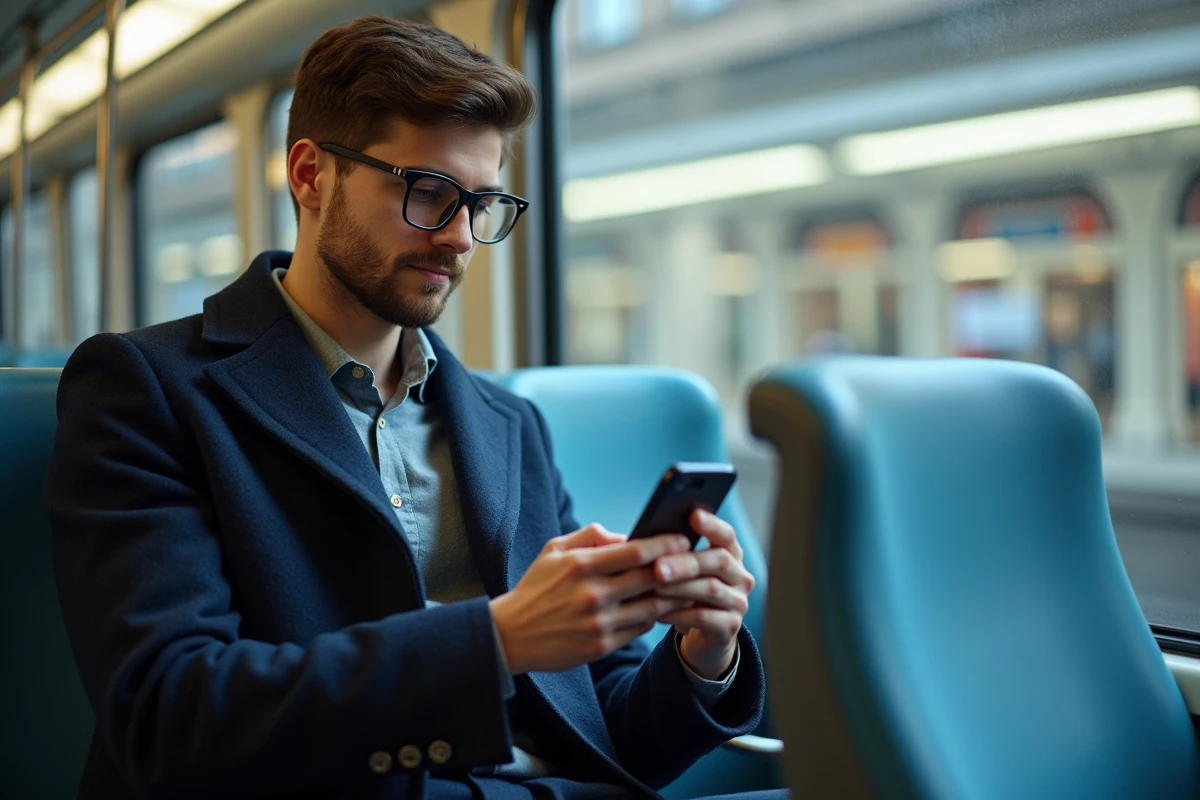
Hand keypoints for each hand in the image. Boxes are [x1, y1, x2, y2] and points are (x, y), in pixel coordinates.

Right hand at [489, 523, 694, 674]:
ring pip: (651, 607)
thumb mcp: (553, 551)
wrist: (510, 635)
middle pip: (650, 578)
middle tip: (695, 561)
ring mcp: (598, 623)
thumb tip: (626, 534)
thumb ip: (590, 536)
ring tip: (687, 586)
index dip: (664, 544)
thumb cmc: (536, 587)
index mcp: (580, 565)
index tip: (683, 538)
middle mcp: (591, 594)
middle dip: (678, 568)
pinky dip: (653, 618)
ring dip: (673, 596)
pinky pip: (639, 629)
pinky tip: (661, 608)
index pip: (635, 551)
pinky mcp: (601, 646)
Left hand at [652, 510, 754, 679]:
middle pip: (719, 561)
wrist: (701, 636)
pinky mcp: (730, 627)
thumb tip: (644, 539)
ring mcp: (738, 602)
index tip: (693, 515)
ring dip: (680, 588)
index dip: (712, 525)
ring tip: (654, 587)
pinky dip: (679, 614)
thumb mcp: (684, 572)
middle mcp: (740, 576)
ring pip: (711, 589)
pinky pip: (704, 618)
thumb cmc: (686, 594)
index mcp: (730, 554)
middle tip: (658, 566)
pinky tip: (659, 613)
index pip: (726, 535)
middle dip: (686, 562)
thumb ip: (675, 554)